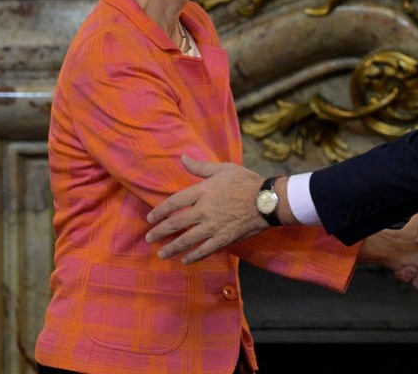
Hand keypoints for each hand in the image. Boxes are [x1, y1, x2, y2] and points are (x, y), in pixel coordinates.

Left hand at [145, 155, 265, 263]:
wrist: (267, 200)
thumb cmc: (246, 182)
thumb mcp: (223, 169)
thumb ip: (200, 167)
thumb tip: (183, 158)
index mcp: (202, 191)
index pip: (174, 203)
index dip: (160, 211)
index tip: (150, 218)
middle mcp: (204, 210)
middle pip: (176, 223)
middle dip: (160, 232)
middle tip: (150, 238)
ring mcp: (213, 227)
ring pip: (187, 240)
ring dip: (172, 247)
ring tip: (162, 253)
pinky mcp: (223, 239)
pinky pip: (204, 250)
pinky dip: (193, 256)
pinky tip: (184, 260)